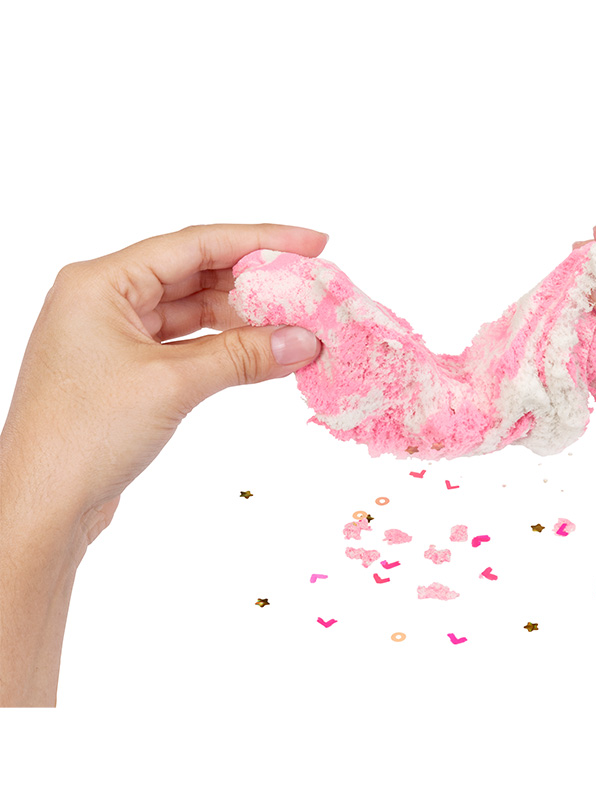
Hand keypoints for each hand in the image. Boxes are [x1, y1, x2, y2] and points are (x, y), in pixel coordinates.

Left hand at [0, 223, 327, 544]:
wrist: (42, 503)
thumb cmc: (84, 435)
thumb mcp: (172, 385)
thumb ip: (243, 356)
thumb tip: (305, 341)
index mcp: (101, 282)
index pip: (194, 246)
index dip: (260, 241)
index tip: (312, 243)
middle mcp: (105, 300)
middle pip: (196, 273)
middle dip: (256, 281)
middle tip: (311, 286)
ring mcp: (115, 336)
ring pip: (194, 312)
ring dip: (245, 319)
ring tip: (297, 322)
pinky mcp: (128, 371)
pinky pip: (188, 344)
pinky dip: (226, 348)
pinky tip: (264, 351)